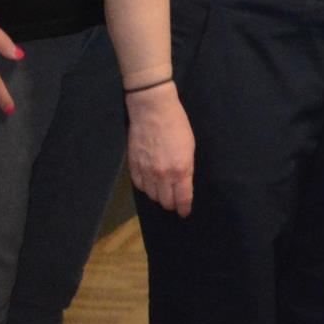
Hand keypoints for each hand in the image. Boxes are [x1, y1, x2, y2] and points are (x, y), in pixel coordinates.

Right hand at [126, 85, 195, 215]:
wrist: (153, 111)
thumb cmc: (177, 125)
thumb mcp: (190, 148)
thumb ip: (186, 168)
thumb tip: (183, 183)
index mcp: (180, 170)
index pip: (182, 198)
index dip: (184, 208)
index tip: (185, 212)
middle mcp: (162, 175)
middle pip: (165, 200)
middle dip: (171, 204)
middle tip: (174, 202)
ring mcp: (146, 171)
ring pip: (151, 195)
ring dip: (158, 196)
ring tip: (162, 192)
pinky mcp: (133, 166)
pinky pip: (138, 185)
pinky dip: (145, 188)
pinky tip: (149, 184)